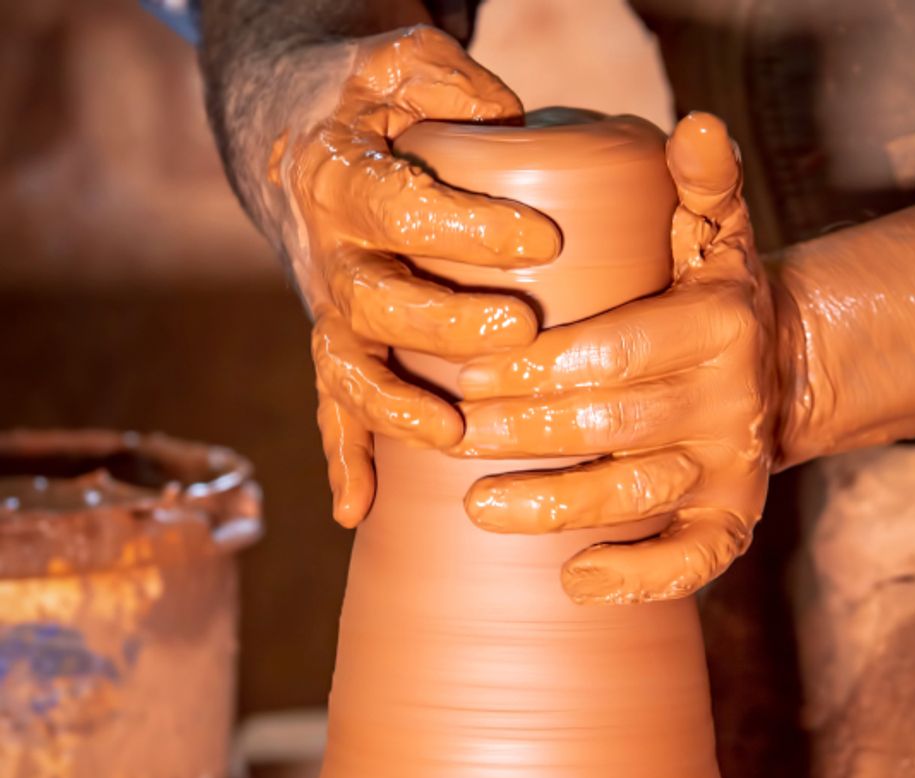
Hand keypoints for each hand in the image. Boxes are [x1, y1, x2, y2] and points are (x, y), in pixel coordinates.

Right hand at [265, 26, 559, 525]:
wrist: (308, 143)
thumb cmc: (376, 103)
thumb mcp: (403, 64)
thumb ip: (446, 78)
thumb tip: (508, 118)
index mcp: (344, 178)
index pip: (401, 205)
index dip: (466, 226)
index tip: (542, 241)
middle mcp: (330, 255)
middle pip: (376, 301)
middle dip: (444, 322)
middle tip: (519, 329)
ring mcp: (331, 313)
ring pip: (349, 369)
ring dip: (394, 409)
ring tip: (451, 435)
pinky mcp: (338, 350)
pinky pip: (331, 409)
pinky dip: (343, 459)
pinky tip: (356, 510)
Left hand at [452, 112, 786, 603]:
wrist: (769, 366)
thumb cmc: (702, 297)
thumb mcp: (711, 234)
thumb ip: (698, 187)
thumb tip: (695, 126)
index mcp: (717, 320)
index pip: (615, 348)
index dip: (538, 367)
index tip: (466, 373)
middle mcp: (729, 396)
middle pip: (613, 424)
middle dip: (525, 433)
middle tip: (451, 434)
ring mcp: (731, 463)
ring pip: (637, 493)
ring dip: (554, 507)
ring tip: (477, 507)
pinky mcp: (734, 516)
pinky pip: (696, 559)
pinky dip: (640, 579)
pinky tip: (575, 584)